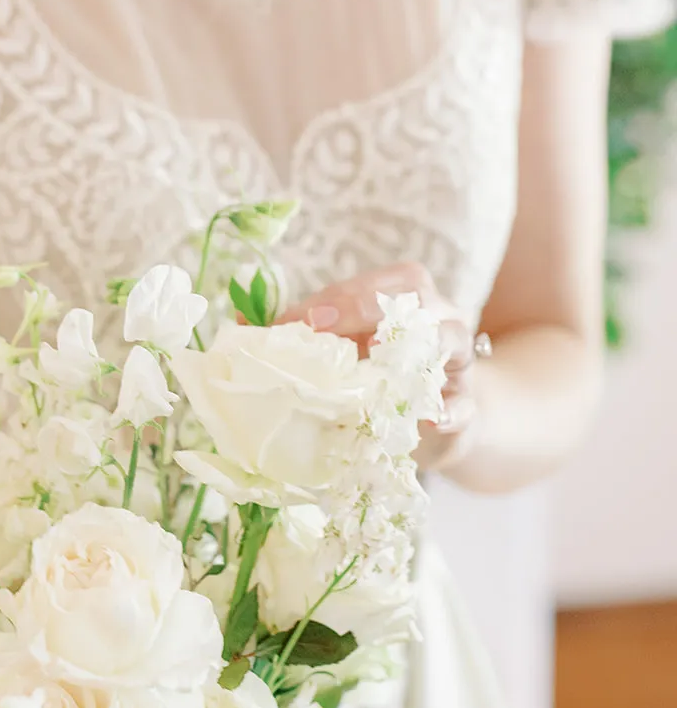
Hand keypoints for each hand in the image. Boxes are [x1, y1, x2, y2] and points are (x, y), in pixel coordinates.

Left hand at [278, 261, 479, 470]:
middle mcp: (439, 319)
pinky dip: (451, 410)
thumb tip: (240, 323)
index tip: (293, 322)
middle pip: (417, 297)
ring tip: (384, 363)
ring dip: (423, 350)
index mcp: (406, 297)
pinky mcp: (466, 407)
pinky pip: (466, 405)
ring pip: (455, 341)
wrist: (431, 423)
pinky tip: (432, 418)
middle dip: (366, 309)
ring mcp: (458, 362)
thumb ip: (302, 334)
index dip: (334, 298)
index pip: (377, 283)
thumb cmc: (381, 376)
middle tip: (321, 330)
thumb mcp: (345, 350)